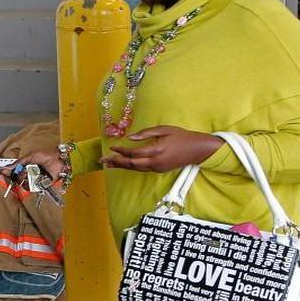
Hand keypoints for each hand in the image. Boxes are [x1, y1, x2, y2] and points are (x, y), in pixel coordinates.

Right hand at [1, 148, 62, 185]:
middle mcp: (28, 174)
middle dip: (20, 175)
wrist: (59, 161)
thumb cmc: (46, 156)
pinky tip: (39, 177)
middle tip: (26, 171)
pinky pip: (32, 188)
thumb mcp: (30, 156)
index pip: (13, 172)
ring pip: (24, 184)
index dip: (7, 173)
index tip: (1, 173)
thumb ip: (18, 163)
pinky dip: (34, 183)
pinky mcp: (40, 186)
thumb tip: (6, 167)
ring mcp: (34, 180)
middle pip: (17, 179)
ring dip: (28, 179)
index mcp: (24, 166)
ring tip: (35, 174)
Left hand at [101, 126, 222, 172]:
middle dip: (116, 162)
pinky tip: (123, 164)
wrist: (197, 149)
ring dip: (121, 166)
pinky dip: (130, 167)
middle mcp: (156, 162)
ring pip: (136, 169)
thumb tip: (130, 138)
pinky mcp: (159, 170)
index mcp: (157, 150)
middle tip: (102, 160)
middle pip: (132, 164)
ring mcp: (158, 168)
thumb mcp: (164, 129)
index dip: (122, 151)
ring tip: (108, 164)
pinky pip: (141, 169)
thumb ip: (146, 133)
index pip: (134, 153)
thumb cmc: (181, 136)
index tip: (112, 147)